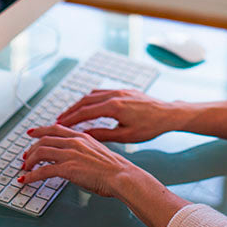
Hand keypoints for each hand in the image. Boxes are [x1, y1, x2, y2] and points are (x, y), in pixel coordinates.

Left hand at [19, 124, 140, 197]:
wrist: (121, 176)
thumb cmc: (114, 169)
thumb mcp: (98, 152)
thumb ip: (84, 151)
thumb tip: (75, 159)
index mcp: (82, 137)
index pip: (56, 129)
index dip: (41, 130)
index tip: (32, 133)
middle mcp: (74, 142)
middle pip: (44, 139)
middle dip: (31, 148)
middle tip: (25, 157)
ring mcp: (70, 154)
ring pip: (40, 152)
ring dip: (29, 161)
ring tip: (25, 169)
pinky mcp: (67, 168)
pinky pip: (43, 171)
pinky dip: (31, 176)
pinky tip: (26, 180)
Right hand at [55, 89, 179, 142]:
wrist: (168, 114)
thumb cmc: (151, 127)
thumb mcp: (126, 136)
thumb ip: (103, 135)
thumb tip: (85, 136)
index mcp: (114, 107)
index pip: (85, 112)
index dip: (70, 119)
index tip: (58, 125)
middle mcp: (115, 95)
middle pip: (85, 101)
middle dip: (70, 111)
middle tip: (58, 120)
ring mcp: (119, 90)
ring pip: (92, 94)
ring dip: (79, 104)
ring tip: (70, 114)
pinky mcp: (124, 90)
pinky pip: (102, 91)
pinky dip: (91, 98)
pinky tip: (87, 104)